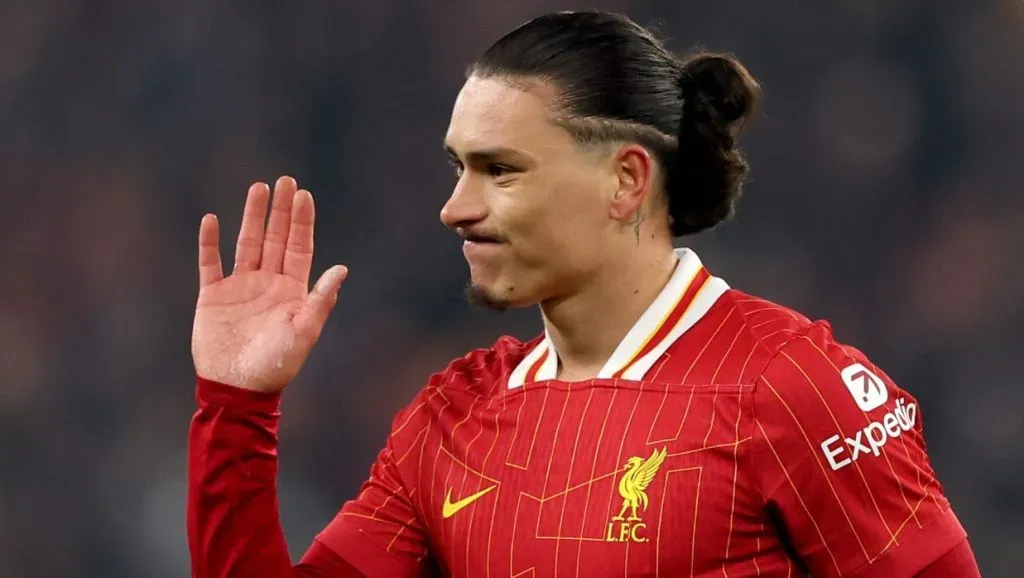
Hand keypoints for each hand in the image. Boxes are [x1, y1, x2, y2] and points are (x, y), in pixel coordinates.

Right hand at [191, 176, 347, 392]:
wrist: (238, 388)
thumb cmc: (277, 364)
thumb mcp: (304, 331)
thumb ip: (320, 299)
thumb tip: (342, 269)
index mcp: (293, 290)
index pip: (299, 247)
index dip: (302, 221)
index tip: (304, 194)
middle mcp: (268, 282)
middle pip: (274, 238)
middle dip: (280, 210)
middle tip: (284, 180)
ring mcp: (240, 287)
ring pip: (246, 243)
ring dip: (251, 216)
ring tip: (257, 188)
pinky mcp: (213, 296)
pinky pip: (210, 263)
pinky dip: (210, 242)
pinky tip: (212, 220)